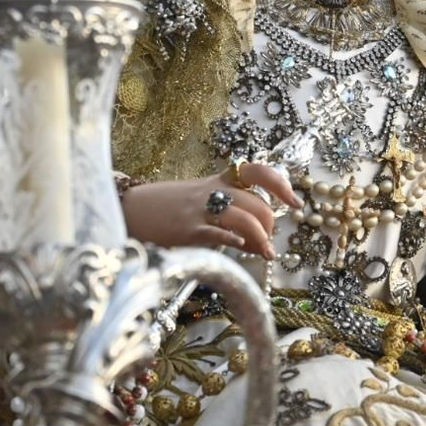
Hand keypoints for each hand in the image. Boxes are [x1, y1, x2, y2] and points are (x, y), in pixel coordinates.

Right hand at [122, 162, 302, 259]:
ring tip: (264, 252)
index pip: (258, 172)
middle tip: (267, 241)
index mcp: (218, 181)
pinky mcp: (188, 230)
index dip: (281, 185)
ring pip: (245, 217)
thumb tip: (258, 233)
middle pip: (257, 203)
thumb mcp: (200, 200)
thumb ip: (228, 210)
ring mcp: (200, 210)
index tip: (295, 203)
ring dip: (260, 237)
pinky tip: (242, 248)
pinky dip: (236, 240)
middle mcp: (213, 192)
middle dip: (270, 224)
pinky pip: (219, 233)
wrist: (130, 208)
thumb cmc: (168, 208)